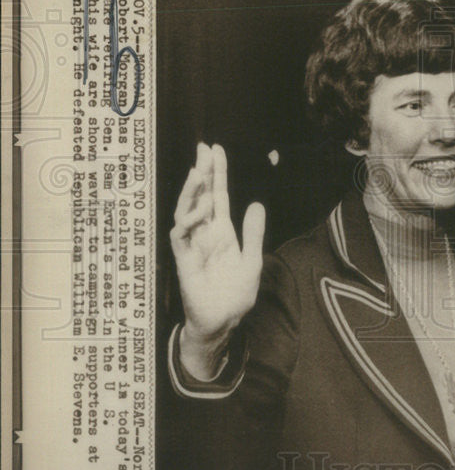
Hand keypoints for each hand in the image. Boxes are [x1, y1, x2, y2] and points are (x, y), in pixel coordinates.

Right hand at [169, 143, 264, 377]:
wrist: (224, 322)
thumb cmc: (236, 294)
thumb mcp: (252, 259)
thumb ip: (254, 233)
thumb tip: (257, 204)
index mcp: (223, 231)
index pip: (218, 196)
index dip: (216, 174)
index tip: (215, 149)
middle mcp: (206, 233)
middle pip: (202, 196)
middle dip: (203, 172)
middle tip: (204, 148)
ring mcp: (193, 245)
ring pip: (187, 211)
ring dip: (193, 191)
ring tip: (200, 172)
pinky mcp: (184, 260)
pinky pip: (182, 235)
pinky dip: (189, 220)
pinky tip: (201, 210)